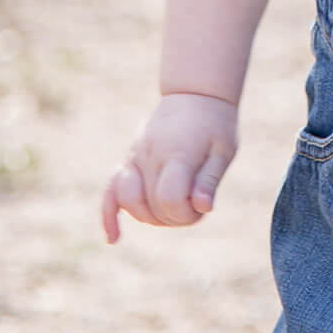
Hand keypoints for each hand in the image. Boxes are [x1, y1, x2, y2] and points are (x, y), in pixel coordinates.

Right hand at [100, 92, 238, 242]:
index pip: (170, 199)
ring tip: (172, 210)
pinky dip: (109, 214)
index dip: (185, 214)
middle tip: (196, 202)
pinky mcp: (128, 159)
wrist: (194, 94)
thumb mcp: (223, 150)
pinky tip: (113, 238)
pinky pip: (110, 190)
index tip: (201, 206)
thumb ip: (210, 180)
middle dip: (175, 217)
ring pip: (129, 202)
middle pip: (152, 206)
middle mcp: (150, 155)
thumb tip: (203, 207)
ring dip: (150, 217)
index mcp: (177, 153)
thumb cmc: (215, 123)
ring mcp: (135, 156)